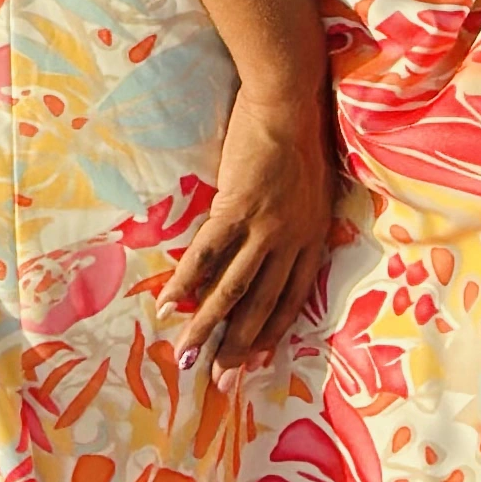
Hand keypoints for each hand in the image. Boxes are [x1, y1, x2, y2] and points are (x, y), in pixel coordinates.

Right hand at [168, 82, 336, 380]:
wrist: (289, 100)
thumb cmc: (298, 141)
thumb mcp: (310, 192)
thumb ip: (294, 226)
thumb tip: (271, 252)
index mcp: (314, 235)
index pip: (294, 298)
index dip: (274, 333)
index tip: (256, 363)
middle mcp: (294, 237)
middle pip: (264, 304)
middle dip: (240, 346)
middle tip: (219, 381)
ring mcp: (267, 224)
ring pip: (233, 289)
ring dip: (207, 325)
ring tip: (187, 355)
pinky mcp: (237, 206)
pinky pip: (205, 254)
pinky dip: (184, 282)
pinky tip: (167, 304)